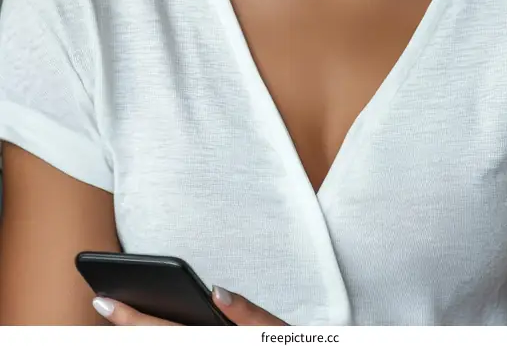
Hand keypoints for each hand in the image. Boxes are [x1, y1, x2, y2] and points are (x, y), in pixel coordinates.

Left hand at [92, 285, 288, 325]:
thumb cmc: (281, 343)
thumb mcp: (273, 329)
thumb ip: (247, 311)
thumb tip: (216, 291)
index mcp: (215, 341)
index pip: (163, 332)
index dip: (130, 319)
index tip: (103, 301)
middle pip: (155, 341)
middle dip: (126, 325)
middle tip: (99, 303)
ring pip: (162, 345)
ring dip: (139, 333)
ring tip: (120, 314)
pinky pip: (174, 344)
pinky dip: (159, 336)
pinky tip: (148, 327)